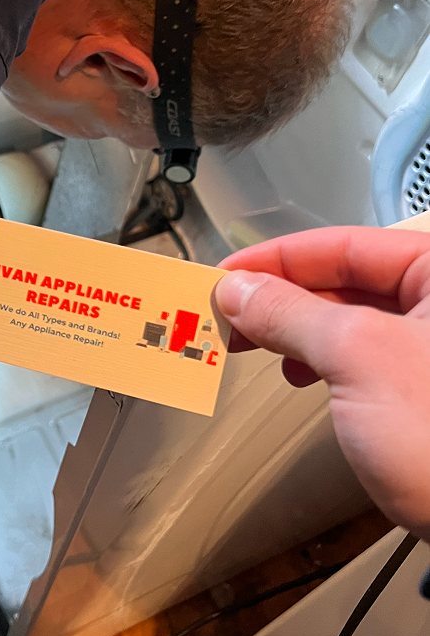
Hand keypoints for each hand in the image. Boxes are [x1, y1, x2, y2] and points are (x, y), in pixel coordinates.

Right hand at [215, 227, 429, 539]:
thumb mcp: (358, 357)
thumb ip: (292, 313)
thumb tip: (240, 290)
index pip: (345, 244)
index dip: (275, 260)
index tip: (225, 277)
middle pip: (346, 279)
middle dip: (281, 299)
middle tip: (229, 315)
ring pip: (352, 319)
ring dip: (297, 331)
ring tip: (256, 346)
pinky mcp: (428, 390)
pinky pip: (365, 355)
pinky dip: (324, 361)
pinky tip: (300, 374)